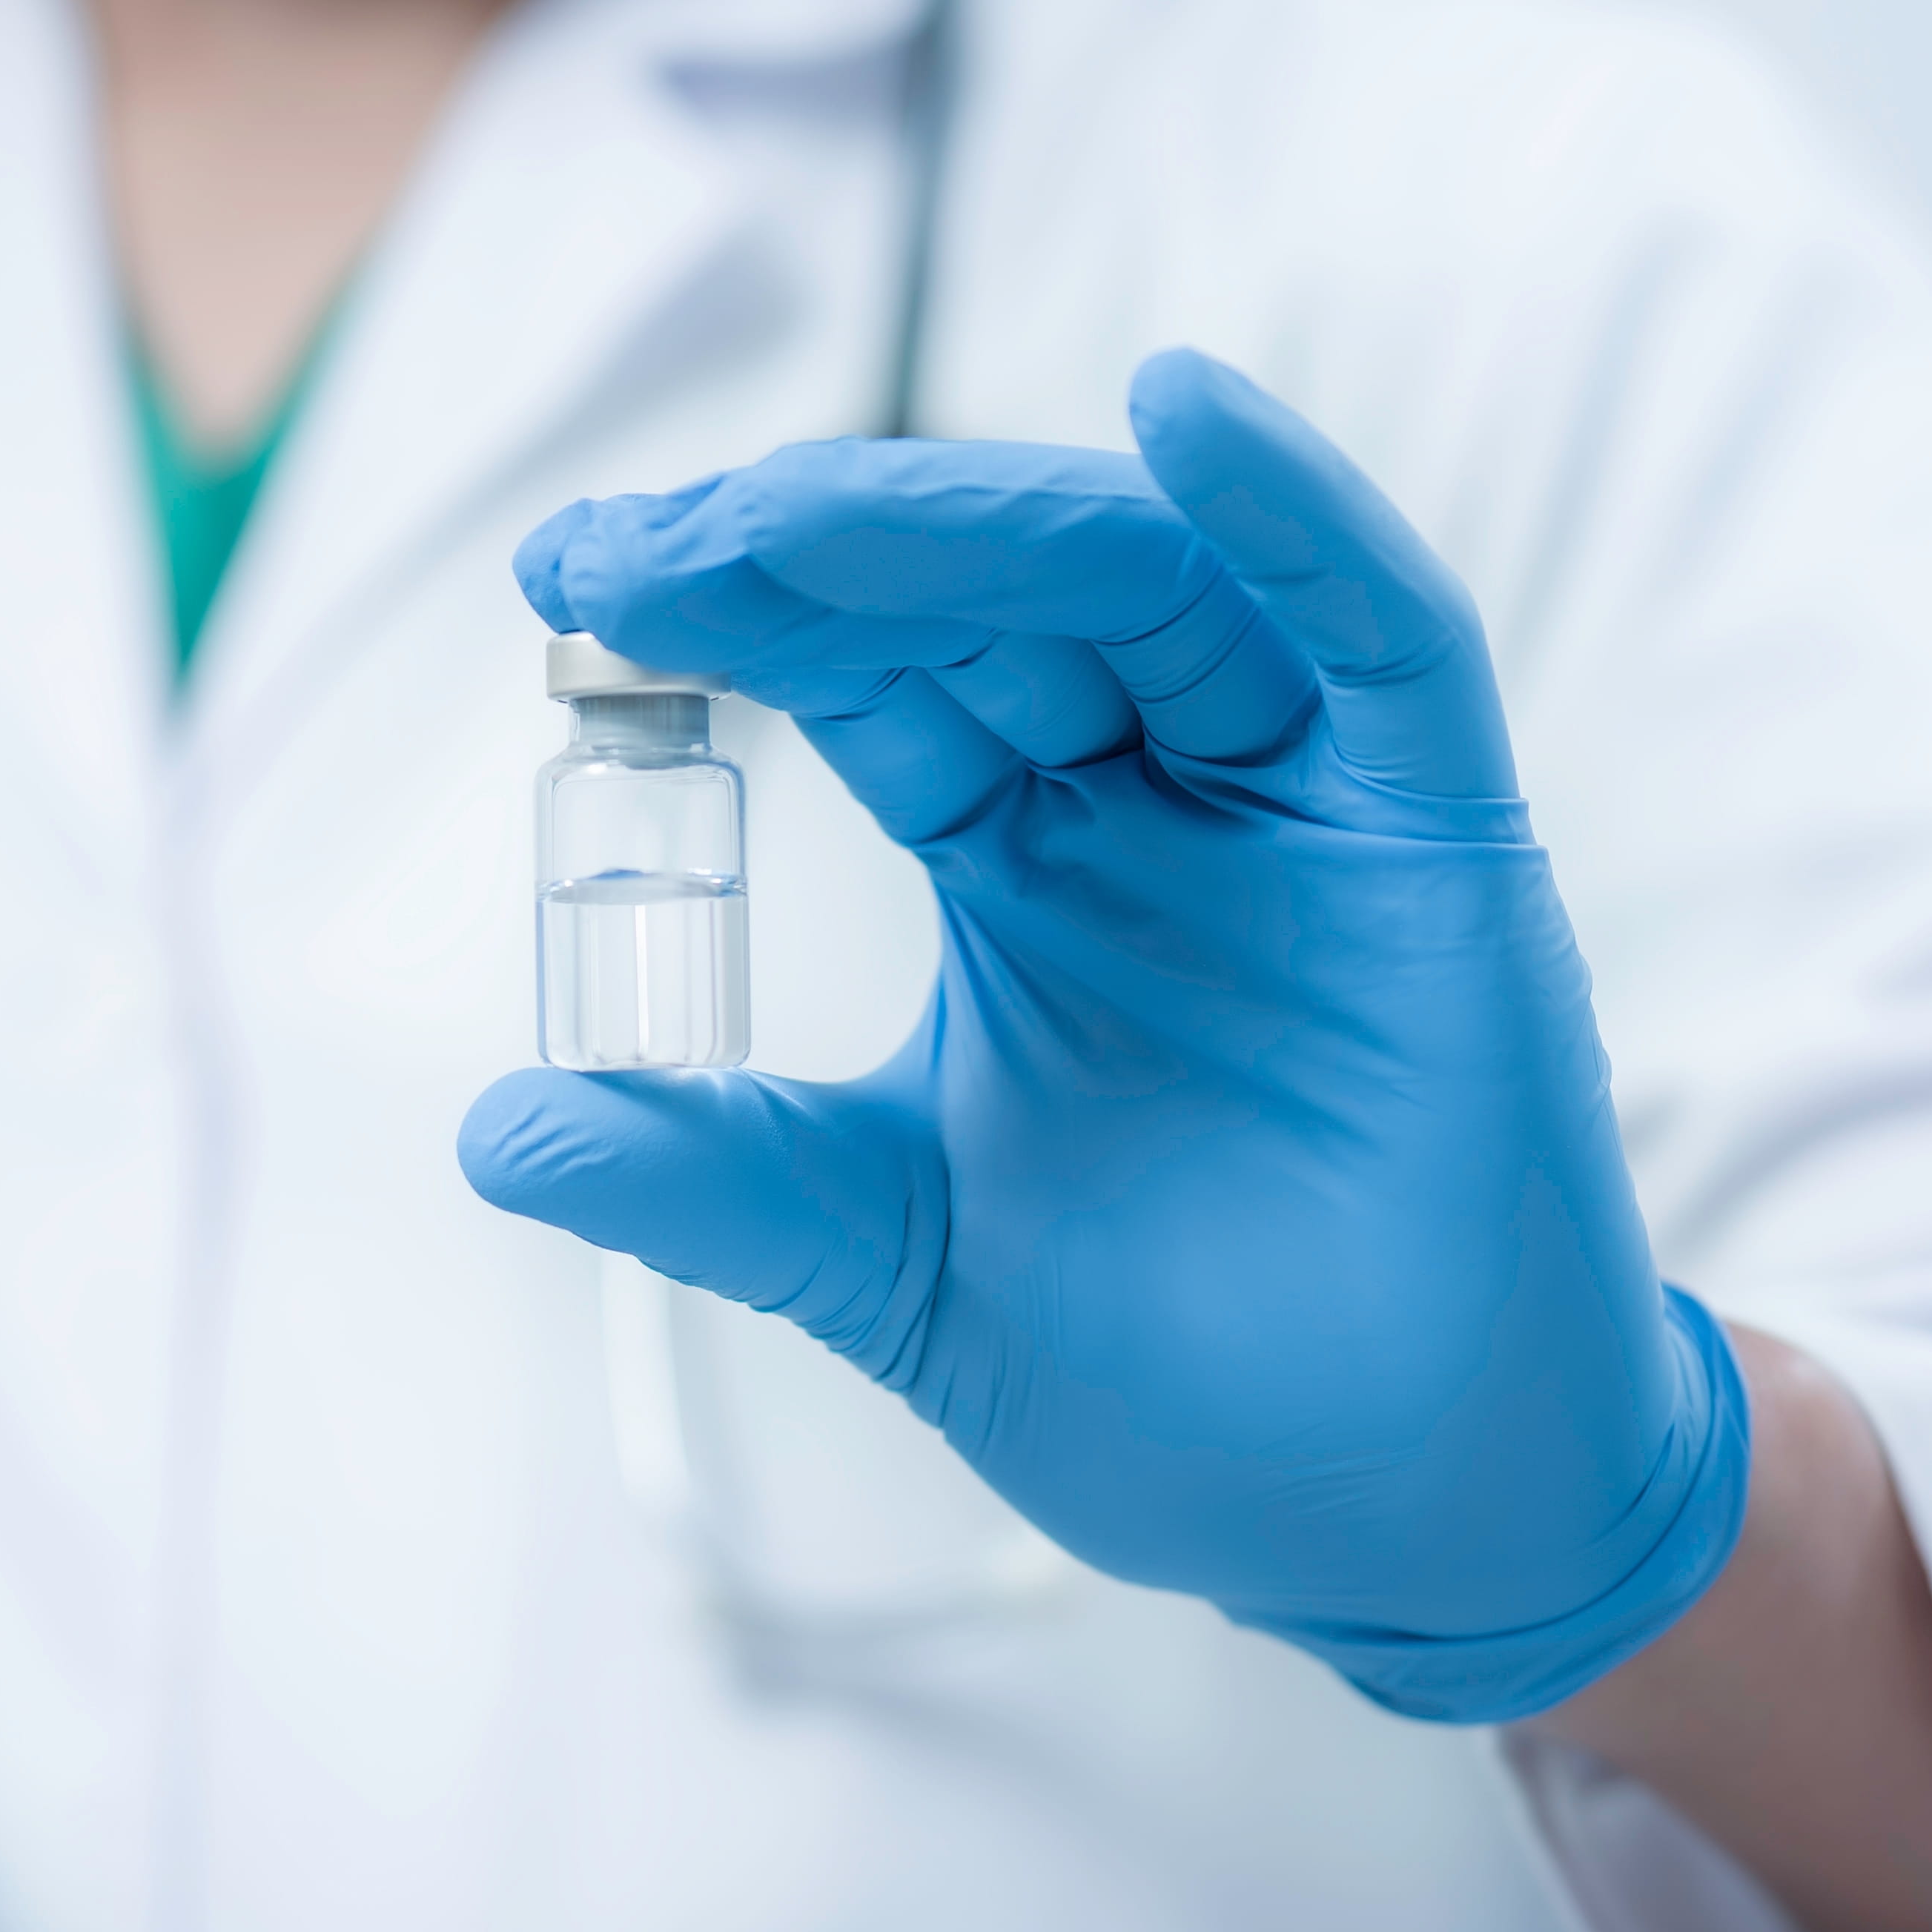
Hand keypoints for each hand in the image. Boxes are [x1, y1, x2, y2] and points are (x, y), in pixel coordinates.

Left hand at [468, 349, 1745, 1723]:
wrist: (1390, 1519)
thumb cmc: (1182, 1387)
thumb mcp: (890, 1260)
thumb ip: (716, 1180)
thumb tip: (491, 1134)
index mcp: (1021, 861)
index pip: (862, 674)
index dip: (722, 607)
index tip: (569, 581)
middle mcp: (1152, 797)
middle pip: (979, 600)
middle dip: (806, 552)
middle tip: (641, 554)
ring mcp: (1298, 803)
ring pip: (1142, 582)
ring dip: (973, 526)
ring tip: (804, 512)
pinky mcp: (1440, 833)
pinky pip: (1383, 631)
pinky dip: (1295, 512)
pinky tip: (1183, 412)